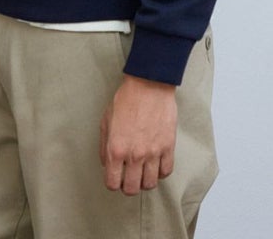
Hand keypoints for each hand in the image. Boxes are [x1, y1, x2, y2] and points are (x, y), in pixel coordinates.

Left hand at [99, 74, 176, 195]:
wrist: (148, 85)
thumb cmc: (126, 99)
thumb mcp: (106, 121)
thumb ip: (104, 146)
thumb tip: (106, 163)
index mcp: (116, 149)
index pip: (112, 183)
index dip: (113, 183)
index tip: (115, 177)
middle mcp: (134, 155)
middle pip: (131, 189)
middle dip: (128, 186)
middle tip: (129, 177)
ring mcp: (153, 153)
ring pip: (150, 184)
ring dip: (144, 181)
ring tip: (143, 172)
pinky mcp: (168, 147)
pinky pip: (165, 171)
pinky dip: (160, 172)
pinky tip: (156, 164)